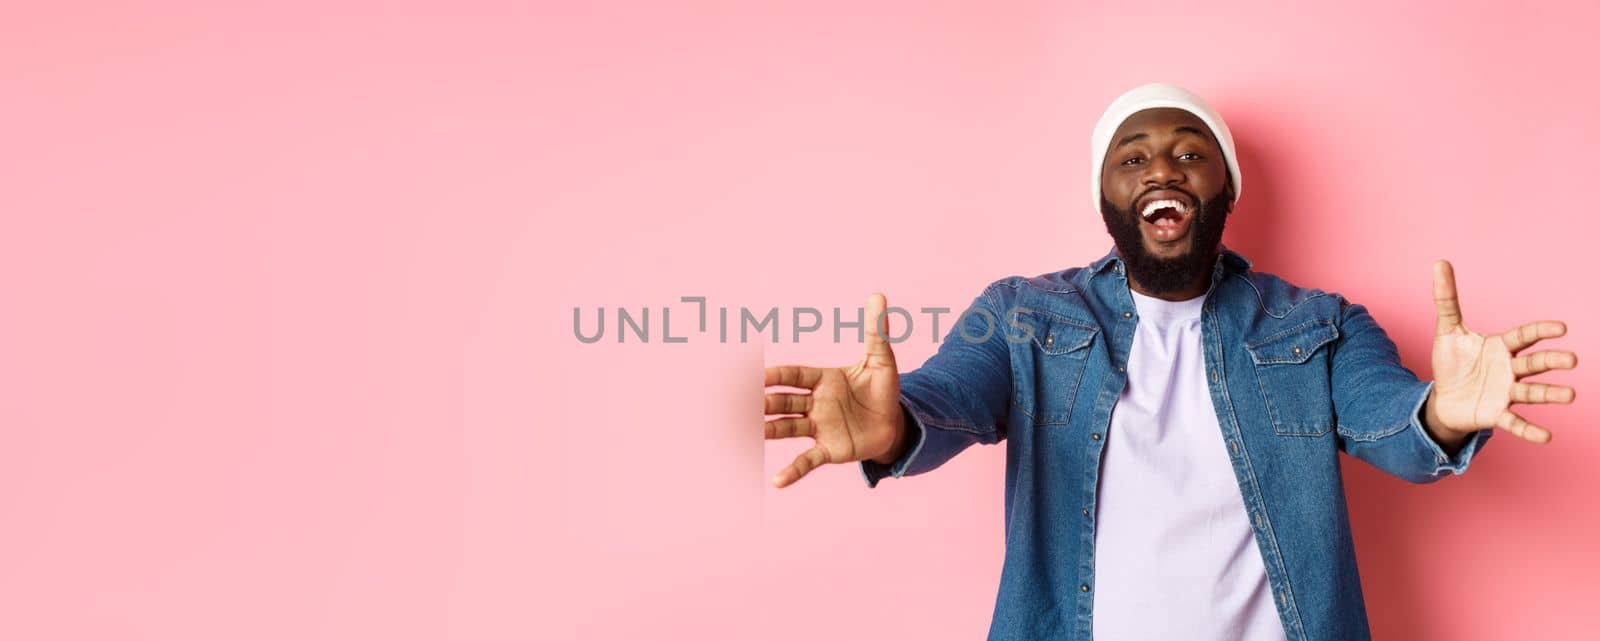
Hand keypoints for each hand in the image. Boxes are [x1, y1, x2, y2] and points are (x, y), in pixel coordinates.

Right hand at [764, 293, 905, 487]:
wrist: (895, 422)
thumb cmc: (883, 389)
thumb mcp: (881, 360)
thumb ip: (876, 331)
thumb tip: (879, 295)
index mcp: (824, 379)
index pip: (795, 375)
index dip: (778, 375)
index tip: (758, 375)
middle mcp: (815, 403)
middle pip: (784, 401)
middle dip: (763, 401)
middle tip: (740, 402)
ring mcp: (820, 427)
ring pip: (787, 427)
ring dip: (768, 429)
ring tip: (747, 432)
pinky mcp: (829, 450)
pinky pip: (807, 460)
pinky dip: (792, 471)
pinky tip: (776, 481)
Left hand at [1427, 260, 1578, 443]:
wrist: (1442, 398)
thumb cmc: (1452, 363)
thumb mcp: (1447, 330)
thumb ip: (1446, 299)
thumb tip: (1439, 262)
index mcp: (1501, 347)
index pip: (1524, 336)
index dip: (1541, 331)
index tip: (1560, 328)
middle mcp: (1510, 369)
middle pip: (1534, 363)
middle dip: (1552, 361)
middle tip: (1572, 360)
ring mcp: (1506, 393)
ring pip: (1532, 392)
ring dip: (1550, 394)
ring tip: (1570, 395)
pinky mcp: (1497, 415)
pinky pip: (1516, 424)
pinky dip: (1530, 431)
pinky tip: (1546, 437)